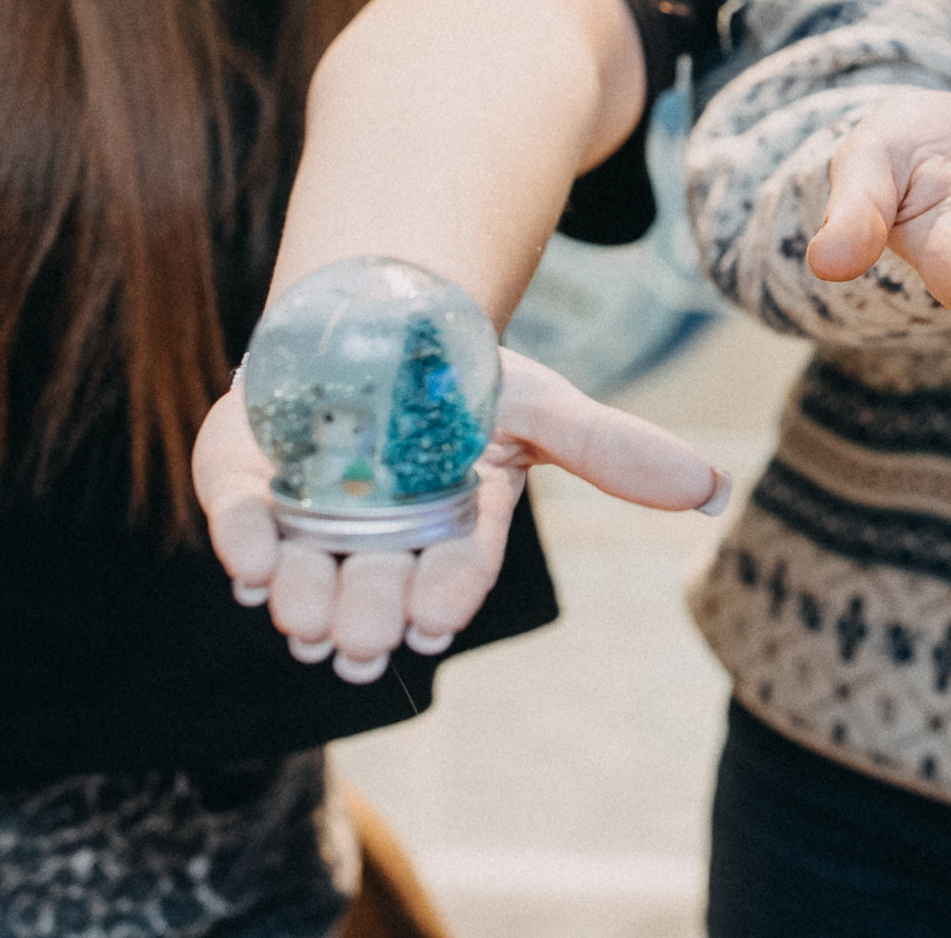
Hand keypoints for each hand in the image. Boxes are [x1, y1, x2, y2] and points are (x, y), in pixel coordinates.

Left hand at [198, 348, 729, 681]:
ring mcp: (304, 518)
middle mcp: (375, 540)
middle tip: (361, 632)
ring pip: (301, 579)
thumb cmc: (465, 376)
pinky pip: (236, 521)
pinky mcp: (242, 486)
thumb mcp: (540, 406)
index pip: (452, 576)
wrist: (374, 318)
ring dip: (301, 601)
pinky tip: (249, 564)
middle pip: (373, 589)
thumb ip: (613, 452)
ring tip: (304, 616)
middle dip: (368, 614)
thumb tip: (714, 489)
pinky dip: (239, 542)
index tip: (434, 618)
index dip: (443, 599)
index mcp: (448, 530)